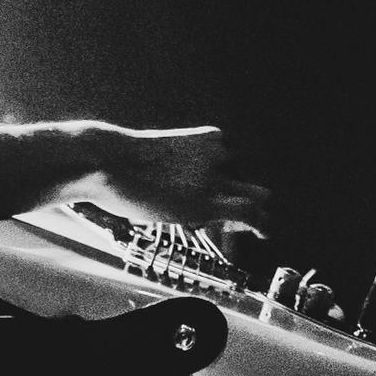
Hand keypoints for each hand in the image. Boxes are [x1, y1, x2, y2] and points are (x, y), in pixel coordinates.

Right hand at [81, 125, 270, 231]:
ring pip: (254, 200)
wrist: (109, 160)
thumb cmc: (124, 162)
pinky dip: (263, 226)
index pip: (235, 169)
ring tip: (218, 232)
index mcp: (210, 140)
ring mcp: (217, 178)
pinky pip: (252, 214)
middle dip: (240, 203)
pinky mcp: (211, 201)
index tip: (217, 208)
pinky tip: (266, 235)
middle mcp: (221, 155)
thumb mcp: (162, 159)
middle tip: (226, 223)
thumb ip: (185, 174)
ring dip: (242, 219)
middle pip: (248, 184)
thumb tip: (194, 200)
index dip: (228, 191)